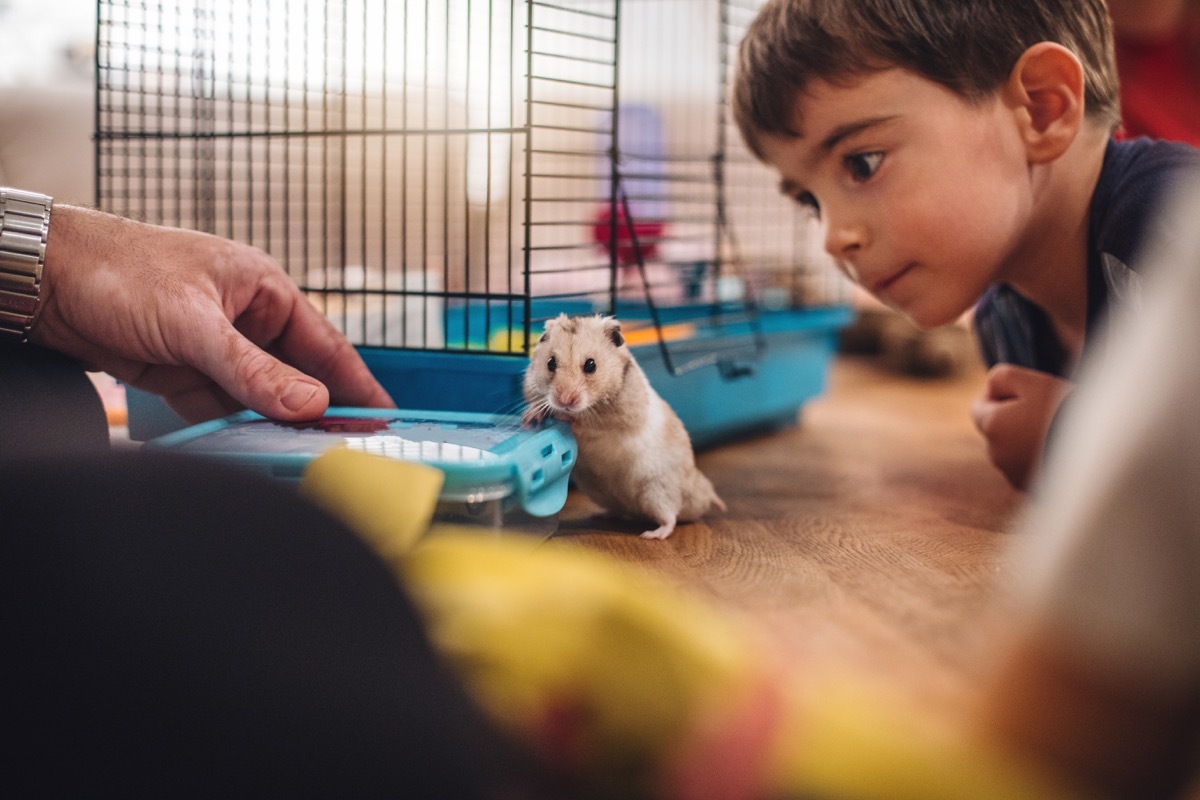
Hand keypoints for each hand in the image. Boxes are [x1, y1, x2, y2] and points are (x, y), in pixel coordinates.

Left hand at [30, 204, 393, 422]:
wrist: (42, 277)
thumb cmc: (118, 269)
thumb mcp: (195, 322)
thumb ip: (252, 370)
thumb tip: (310, 404)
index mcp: (262, 289)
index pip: (325, 344)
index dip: (357, 382)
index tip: (385, 417)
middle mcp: (244, 318)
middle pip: (295, 374)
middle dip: (318, 411)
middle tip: (346, 448)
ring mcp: (214, 347)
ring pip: (259, 396)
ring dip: (272, 424)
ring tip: (298, 456)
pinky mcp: (181, 372)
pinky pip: (220, 407)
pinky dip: (231, 427)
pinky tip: (247, 448)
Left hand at [970, 363, 1070, 490]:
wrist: (1099, 450)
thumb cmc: (1064, 410)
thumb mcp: (1032, 381)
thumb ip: (1001, 378)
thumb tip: (990, 389)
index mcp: (991, 426)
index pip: (978, 407)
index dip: (1000, 395)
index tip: (1025, 393)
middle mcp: (995, 454)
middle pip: (997, 430)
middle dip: (1014, 420)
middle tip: (1048, 412)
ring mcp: (1013, 475)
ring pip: (1013, 451)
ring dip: (1027, 441)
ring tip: (1059, 433)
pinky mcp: (1033, 490)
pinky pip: (1030, 469)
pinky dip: (1040, 460)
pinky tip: (1063, 453)